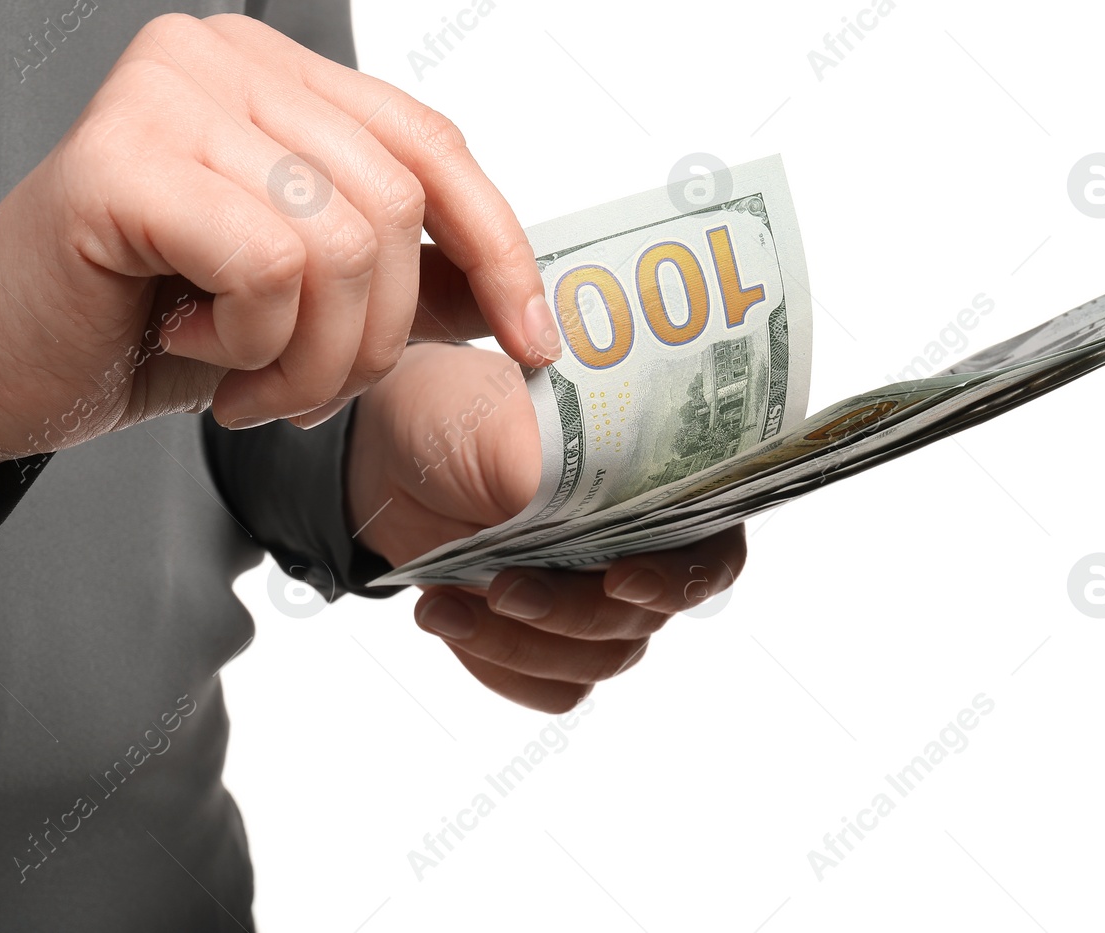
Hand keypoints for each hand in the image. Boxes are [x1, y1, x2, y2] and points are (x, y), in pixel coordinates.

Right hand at [0, 13, 561, 481]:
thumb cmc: (144, 325)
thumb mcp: (305, 304)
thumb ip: (402, 281)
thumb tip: (514, 301)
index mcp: (277, 70)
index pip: (433, 145)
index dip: (499, 251)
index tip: (534, 345)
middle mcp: (223, 55)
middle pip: (394, 203)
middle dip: (372, 338)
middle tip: (302, 393)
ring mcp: (165, 93)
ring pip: (338, 241)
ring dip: (310, 357)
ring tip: (247, 382)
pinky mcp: (115, 158)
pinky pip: (265, 264)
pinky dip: (249, 340)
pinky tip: (188, 343)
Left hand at [349, 343, 746, 711]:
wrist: (391, 455)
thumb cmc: (462, 416)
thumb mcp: (503, 428)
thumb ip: (558, 471)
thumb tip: (588, 511)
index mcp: (656, 484)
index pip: (713, 550)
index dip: (680, 579)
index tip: (617, 580)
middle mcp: (640, 549)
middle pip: (642, 619)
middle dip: (566, 612)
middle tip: (498, 586)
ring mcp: (596, 599)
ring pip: (594, 662)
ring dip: (517, 644)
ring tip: (441, 603)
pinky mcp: (550, 639)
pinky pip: (553, 688)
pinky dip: (499, 665)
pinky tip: (446, 616)